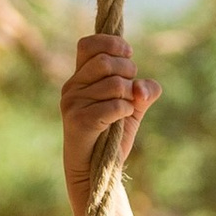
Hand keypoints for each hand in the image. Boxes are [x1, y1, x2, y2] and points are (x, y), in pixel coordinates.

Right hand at [61, 34, 157, 211]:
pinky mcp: (79, 122)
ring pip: (115, 85)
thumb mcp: (133, 107)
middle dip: (128, 71)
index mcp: (80, 77)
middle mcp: (72, 87)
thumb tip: (142, 88)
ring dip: (130, 98)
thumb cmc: (112, 136)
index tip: (128, 54)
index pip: (88, 44)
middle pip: (106, 62)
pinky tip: (121, 122)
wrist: (96, 172)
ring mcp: (72, 104)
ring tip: (125, 111)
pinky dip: (126, 112)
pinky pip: (115, 106)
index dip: (112, 44)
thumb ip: (144, 91)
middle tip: (131, 91)